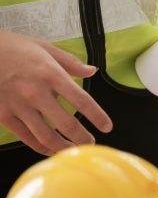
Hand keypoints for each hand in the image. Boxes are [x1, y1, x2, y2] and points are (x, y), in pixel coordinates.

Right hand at [0, 31, 112, 154]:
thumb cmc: (12, 47)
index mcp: (51, 74)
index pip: (82, 100)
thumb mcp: (44, 47)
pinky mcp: (3, 115)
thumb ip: (70, 62)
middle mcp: (36, 92)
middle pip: (67, 123)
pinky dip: (41, 147)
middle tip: (90, 143)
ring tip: (73, 149)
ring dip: (63, 147)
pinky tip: (50, 149)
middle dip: (82, 138)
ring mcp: (18, 106)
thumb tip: (92, 70)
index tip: (107, 126)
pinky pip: (26, 137)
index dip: (98, 116)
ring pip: (46, 136)